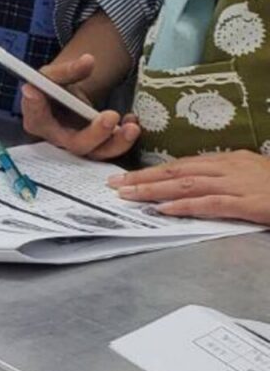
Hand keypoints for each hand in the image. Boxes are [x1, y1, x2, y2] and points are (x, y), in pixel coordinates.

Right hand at [18, 51, 138, 159]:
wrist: (65, 100)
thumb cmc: (54, 88)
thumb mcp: (54, 75)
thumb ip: (69, 70)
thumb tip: (88, 61)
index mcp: (37, 120)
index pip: (36, 118)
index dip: (36, 108)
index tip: (37, 93)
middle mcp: (57, 139)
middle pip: (75, 144)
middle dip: (95, 133)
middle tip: (111, 116)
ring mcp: (78, 145)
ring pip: (97, 152)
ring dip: (117, 142)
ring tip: (132, 128)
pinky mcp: (96, 147)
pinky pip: (111, 148)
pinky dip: (125, 139)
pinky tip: (132, 122)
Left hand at [112, 150, 269, 222]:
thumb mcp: (255, 176)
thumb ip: (229, 179)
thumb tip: (199, 186)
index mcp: (232, 160)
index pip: (184, 164)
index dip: (154, 171)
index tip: (128, 176)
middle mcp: (232, 167)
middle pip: (178, 170)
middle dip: (143, 177)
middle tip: (114, 184)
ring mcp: (241, 184)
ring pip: (187, 184)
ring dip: (154, 190)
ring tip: (128, 195)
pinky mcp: (251, 203)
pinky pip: (211, 203)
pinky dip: (185, 206)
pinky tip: (165, 210)